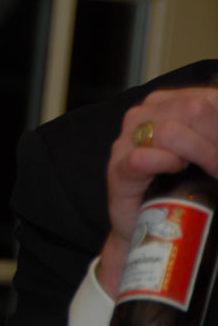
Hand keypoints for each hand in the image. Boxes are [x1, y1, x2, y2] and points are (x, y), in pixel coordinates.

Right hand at [99, 87, 217, 294]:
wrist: (152, 226)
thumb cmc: (185, 187)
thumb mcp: (210, 154)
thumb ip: (215, 141)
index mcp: (170, 102)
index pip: (210, 99)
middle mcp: (145, 114)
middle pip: (195, 109)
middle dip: (215, 143)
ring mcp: (127, 139)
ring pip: (171, 130)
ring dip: (200, 154)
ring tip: (205, 173)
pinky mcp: (117, 167)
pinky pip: (142, 158)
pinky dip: (164, 164)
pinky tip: (175, 171)